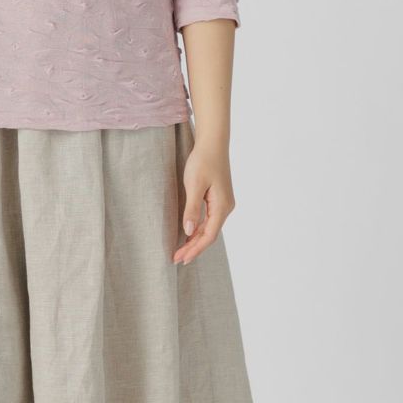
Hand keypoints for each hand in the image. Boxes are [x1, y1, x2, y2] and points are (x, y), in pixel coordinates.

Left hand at [173, 141, 234, 264]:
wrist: (213, 144)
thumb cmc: (203, 161)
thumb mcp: (194, 185)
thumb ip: (192, 209)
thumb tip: (188, 231)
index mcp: (222, 207)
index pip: (208, 236)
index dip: (195, 249)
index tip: (181, 258)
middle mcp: (225, 208)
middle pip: (209, 235)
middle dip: (193, 248)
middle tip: (176, 258)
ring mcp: (223, 204)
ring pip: (208, 228)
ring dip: (195, 240)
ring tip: (180, 251)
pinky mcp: (218, 199)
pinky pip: (208, 220)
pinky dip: (198, 229)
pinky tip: (188, 234)